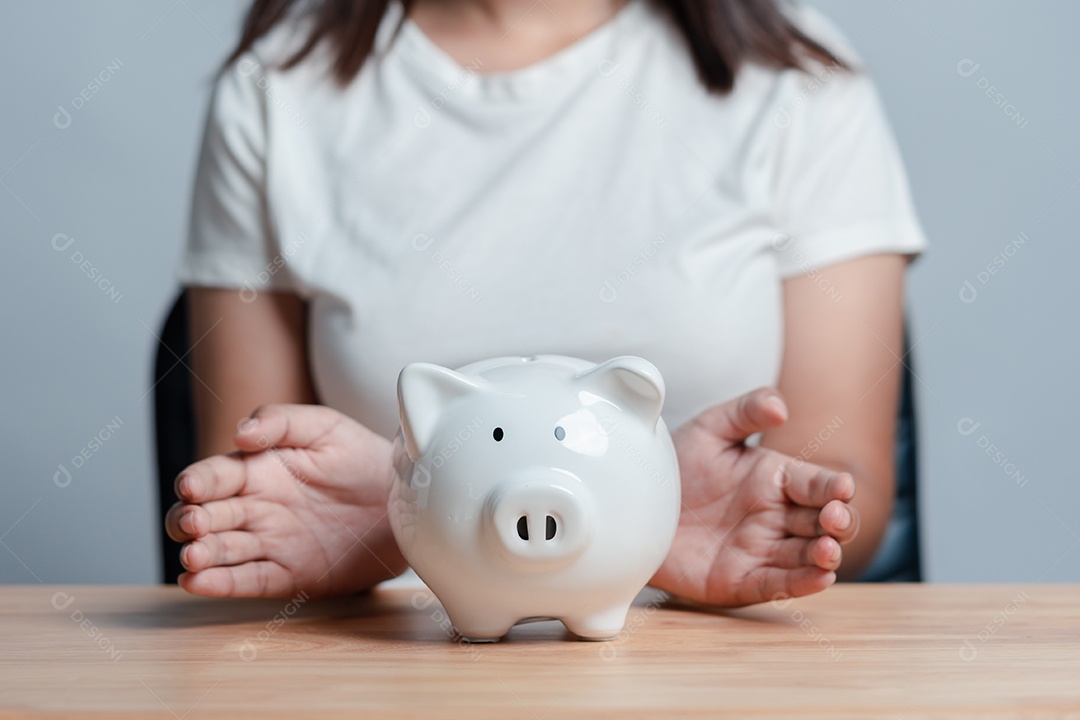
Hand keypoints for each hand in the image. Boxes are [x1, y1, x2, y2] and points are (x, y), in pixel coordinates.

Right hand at [165, 404, 406, 597]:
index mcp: (257, 470)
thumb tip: (240, 434)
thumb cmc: (361, 458)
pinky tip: (198, 582)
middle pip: (205, 516)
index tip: (192, 487)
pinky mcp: (287, 575)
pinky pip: (247, 580)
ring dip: (200, 555)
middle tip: (194, 522)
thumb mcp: (326, 427)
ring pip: (220, 551)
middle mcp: (255, 508)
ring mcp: (268, 543)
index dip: (197, 482)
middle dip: (190, 520)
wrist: (402, 501)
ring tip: (193, 556)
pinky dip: (221, 584)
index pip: (213, 476)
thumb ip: (281, 421)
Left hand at [651, 388, 859, 606]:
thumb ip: (745, 411)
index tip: (842, 487)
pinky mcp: (742, 580)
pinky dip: (800, 584)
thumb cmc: (676, 466)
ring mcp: (762, 550)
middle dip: (838, 522)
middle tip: (836, 518)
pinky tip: (820, 578)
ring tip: (828, 550)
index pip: (816, 483)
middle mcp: (776, 516)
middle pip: (822, 522)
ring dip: (824, 556)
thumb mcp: (708, 430)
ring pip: (807, 556)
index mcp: (776, 479)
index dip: (833, 486)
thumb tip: (780, 407)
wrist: (636, 505)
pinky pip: (777, 584)